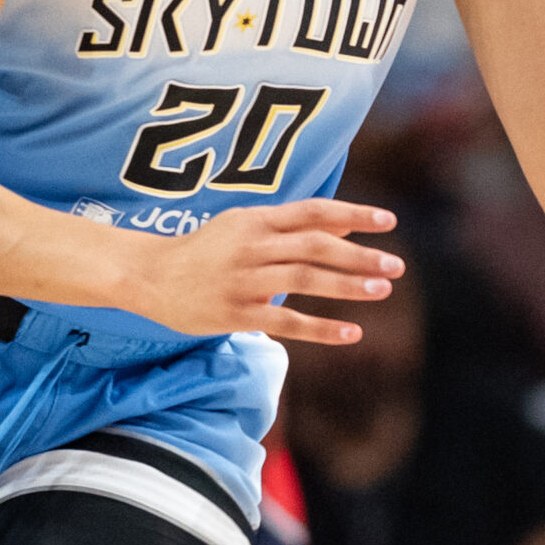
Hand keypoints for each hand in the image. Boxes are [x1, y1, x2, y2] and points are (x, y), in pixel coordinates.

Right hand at [115, 198, 402, 343]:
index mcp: (257, 220)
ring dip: (347, 286)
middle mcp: (253, 246)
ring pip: (305, 280)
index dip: (353, 215)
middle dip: (359, 255)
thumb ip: (289, 228)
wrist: (148, 275)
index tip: (388, 221)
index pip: (313, 211)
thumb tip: (342, 228)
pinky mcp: (236, 313)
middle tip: (396, 265)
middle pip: (316, 246)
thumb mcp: (242, 226)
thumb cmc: (203, 250)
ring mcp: (244, 280)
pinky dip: (320, 327)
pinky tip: (351, 333)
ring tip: (382, 291)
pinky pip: (285, 321)